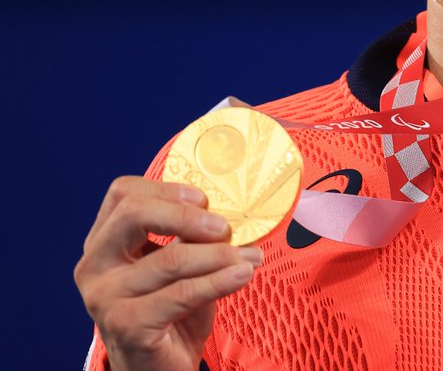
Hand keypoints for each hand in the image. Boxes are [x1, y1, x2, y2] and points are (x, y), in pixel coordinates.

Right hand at [74, 176, 261, 370]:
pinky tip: (242, 275)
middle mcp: (95, 266)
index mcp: (103, 242)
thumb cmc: (171, 311)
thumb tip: (231, 213)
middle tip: (224, 227)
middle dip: (187, 215)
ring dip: (219, 255)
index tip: (205, 200)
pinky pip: (181, 293)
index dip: (167, 189)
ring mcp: (105, 296)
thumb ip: (191, 237)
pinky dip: (219, 281)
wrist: (158, 369)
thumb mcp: (179, 266)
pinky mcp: (126, 325)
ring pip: (170, 258)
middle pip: (134, 213)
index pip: (123, 193)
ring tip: (248, 258)